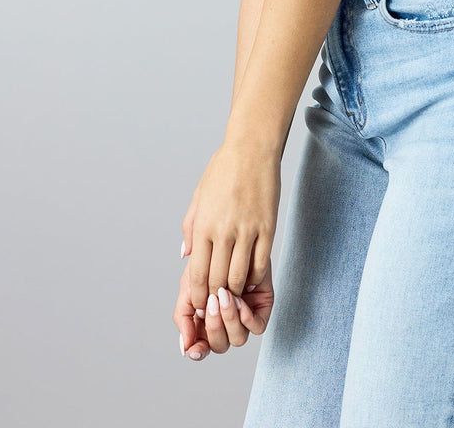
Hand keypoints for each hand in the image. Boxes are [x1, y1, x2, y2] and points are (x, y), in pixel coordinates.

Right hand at [174, 261, 274, 359]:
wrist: (230, 237)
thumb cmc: (208, 261)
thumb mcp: (190, 286)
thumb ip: (183, 315)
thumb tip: (185, 347)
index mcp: (205, 322)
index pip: (201, 348)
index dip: (198, 352)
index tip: (194, 349)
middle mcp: (225, 324)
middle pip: (220, 346)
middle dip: (214, 327)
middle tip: (211, 301)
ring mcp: (244, 318)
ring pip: (238, 339)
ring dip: (228, 319)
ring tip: (224, 294)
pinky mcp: (262, 309)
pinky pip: (257, 327)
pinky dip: (246, 318)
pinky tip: (239, 300)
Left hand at [181, 140, 280, 311]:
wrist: (251, 149)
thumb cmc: (223, 170)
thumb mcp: (198, 197)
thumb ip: (190, 229)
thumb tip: (185, 256)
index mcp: (203, 225)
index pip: (198, 274)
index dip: (199, 296)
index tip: (201, 304)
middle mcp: (223, 231)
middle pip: (217, 280)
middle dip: (216, 299)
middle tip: (218, 305)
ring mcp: (247, 230)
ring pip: (238, 276)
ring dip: (236, 291)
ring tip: (234, 293)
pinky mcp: (267, 227)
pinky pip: (260, 263)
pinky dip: (254, 277)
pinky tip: (251, 277)